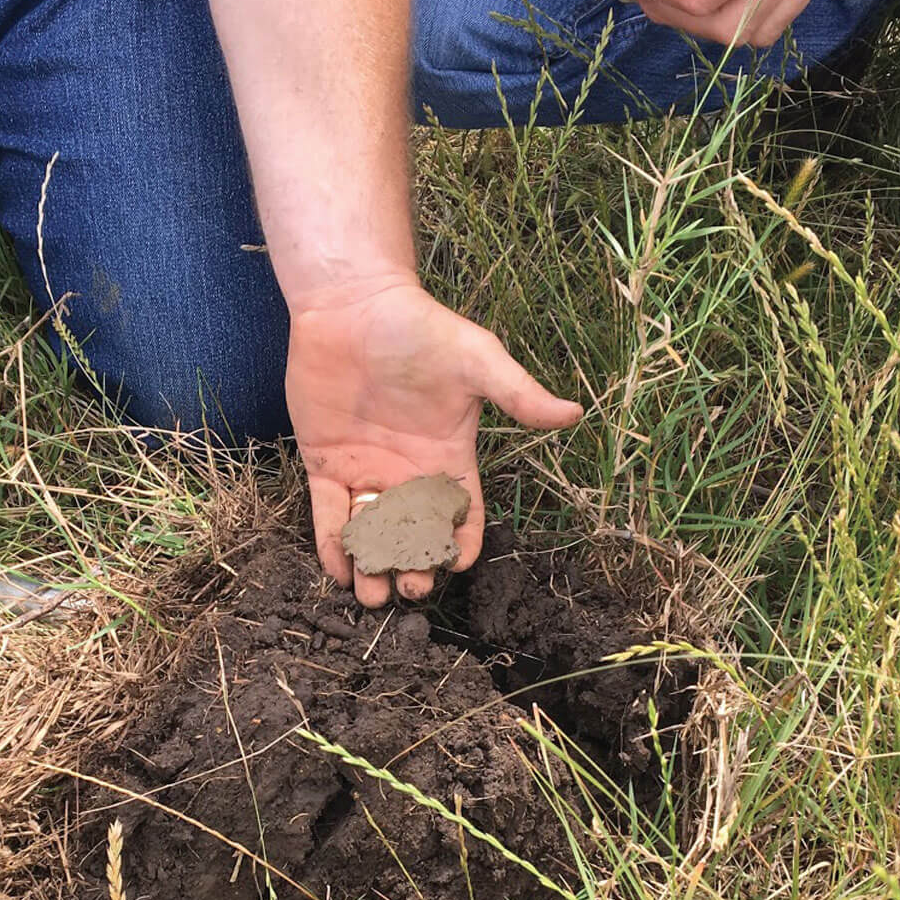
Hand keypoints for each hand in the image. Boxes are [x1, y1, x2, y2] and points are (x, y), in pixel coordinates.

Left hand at [287, 281, 583, 607]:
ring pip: (370, 533)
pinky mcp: (326, 463)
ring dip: (371, 567)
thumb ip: (518, 394)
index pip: (460, 512)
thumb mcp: (477, 360)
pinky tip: (336, 570)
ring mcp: (367, 469)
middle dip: (413, 565)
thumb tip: (572, 413)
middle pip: (413, 534)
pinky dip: (331, 543)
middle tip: (409, 587)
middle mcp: (408, 471)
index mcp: (448, 456)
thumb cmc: (419, 328)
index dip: (460, 541)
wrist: (354, 303)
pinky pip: (328, 513)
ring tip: (371, 596)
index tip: (456, 563)